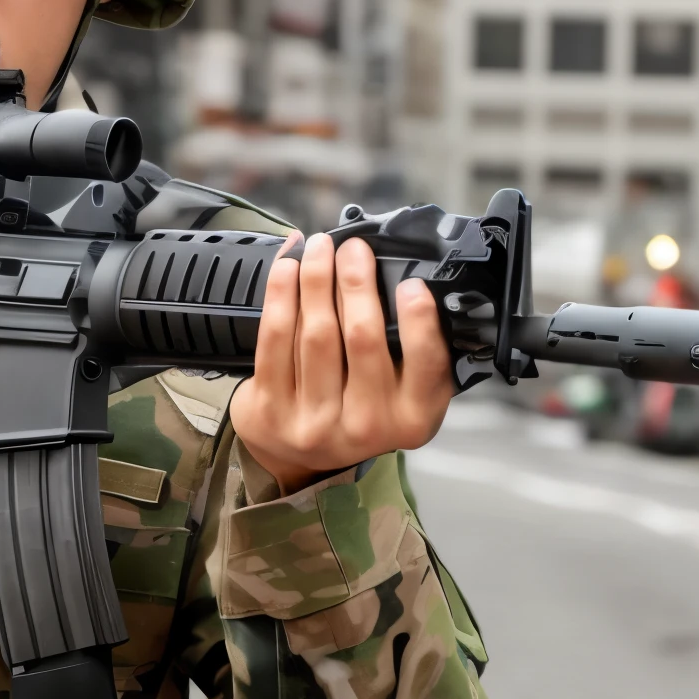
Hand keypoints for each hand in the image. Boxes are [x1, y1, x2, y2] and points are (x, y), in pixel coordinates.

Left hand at [228, 233, 455, 496]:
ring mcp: (316, 421)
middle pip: (362, 338)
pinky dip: (281, 295)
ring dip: (317, 279)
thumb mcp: (404, 392)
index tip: (412, 284)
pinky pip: (275, 339)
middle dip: (356, 282)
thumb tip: (407, 277)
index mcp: (412, 417)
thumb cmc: (360, 406)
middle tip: (353, 247)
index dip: (420, 321)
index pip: (425, 364)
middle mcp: (367, 425)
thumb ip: (413, 351)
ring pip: (317, 333)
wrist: (298, 452)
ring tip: (319, 247)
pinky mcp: (273, 410)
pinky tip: (287, 269)